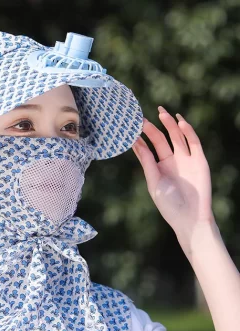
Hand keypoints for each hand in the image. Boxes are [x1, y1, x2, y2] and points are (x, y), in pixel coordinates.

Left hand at [132, 106, 214, 241]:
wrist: (190, 218)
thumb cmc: (169, 204)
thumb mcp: (154, 183)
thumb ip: (147, 163)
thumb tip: (136, 144)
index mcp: (157, 168)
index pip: (147, 149)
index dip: (140, 138)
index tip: (130, 127)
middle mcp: (171, 161)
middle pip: (160, 140)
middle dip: (152, 128)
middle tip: (142, 117)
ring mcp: (186, 160)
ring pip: (177, 137)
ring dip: (170, 125)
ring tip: (161, 113)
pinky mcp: (199, 161)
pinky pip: (194, 142)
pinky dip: (188, 132)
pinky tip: (180, 122)